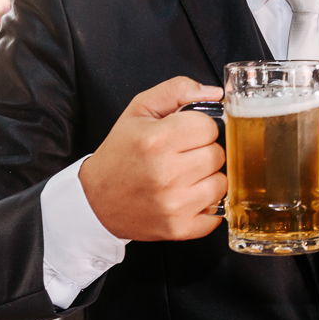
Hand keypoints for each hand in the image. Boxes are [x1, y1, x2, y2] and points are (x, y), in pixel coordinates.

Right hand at [80, 77, 225, 241]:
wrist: (96, 200)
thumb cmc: (120, 153)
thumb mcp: (140, 110)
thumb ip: (177, 90)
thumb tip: (214, 92)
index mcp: (157, 140)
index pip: (209, 127)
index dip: (199, 128)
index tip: (185, 134)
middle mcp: (166, 173)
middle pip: (218, 154)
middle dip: (204, 151)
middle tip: (183, 155)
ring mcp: (174, 204)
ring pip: (222, 183)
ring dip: (207, 179)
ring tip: (185, 176)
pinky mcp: (179, 228)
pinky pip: (216, 215)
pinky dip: (206, 207)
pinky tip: (187, 198)